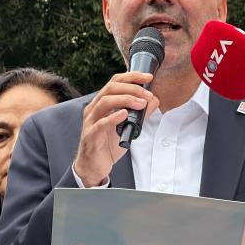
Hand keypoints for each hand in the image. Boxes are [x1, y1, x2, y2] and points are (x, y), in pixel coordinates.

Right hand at [73, 72, 158, 186]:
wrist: (93, 167)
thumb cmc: (106, 146)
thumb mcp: (126, 128)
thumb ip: (139, 114)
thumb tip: (153, 101)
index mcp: (102, 104)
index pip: (115, 82)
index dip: (132, 77)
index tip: (147, 77)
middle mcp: (94, 109)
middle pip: (110, 88)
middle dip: (131, 88)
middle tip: (147, 94)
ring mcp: (91, 122)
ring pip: (105, 101)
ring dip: (125, 99)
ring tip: (140, 104)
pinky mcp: (91, 136)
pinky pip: (101, 123)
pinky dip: (113, 117)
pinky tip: (124, 115)